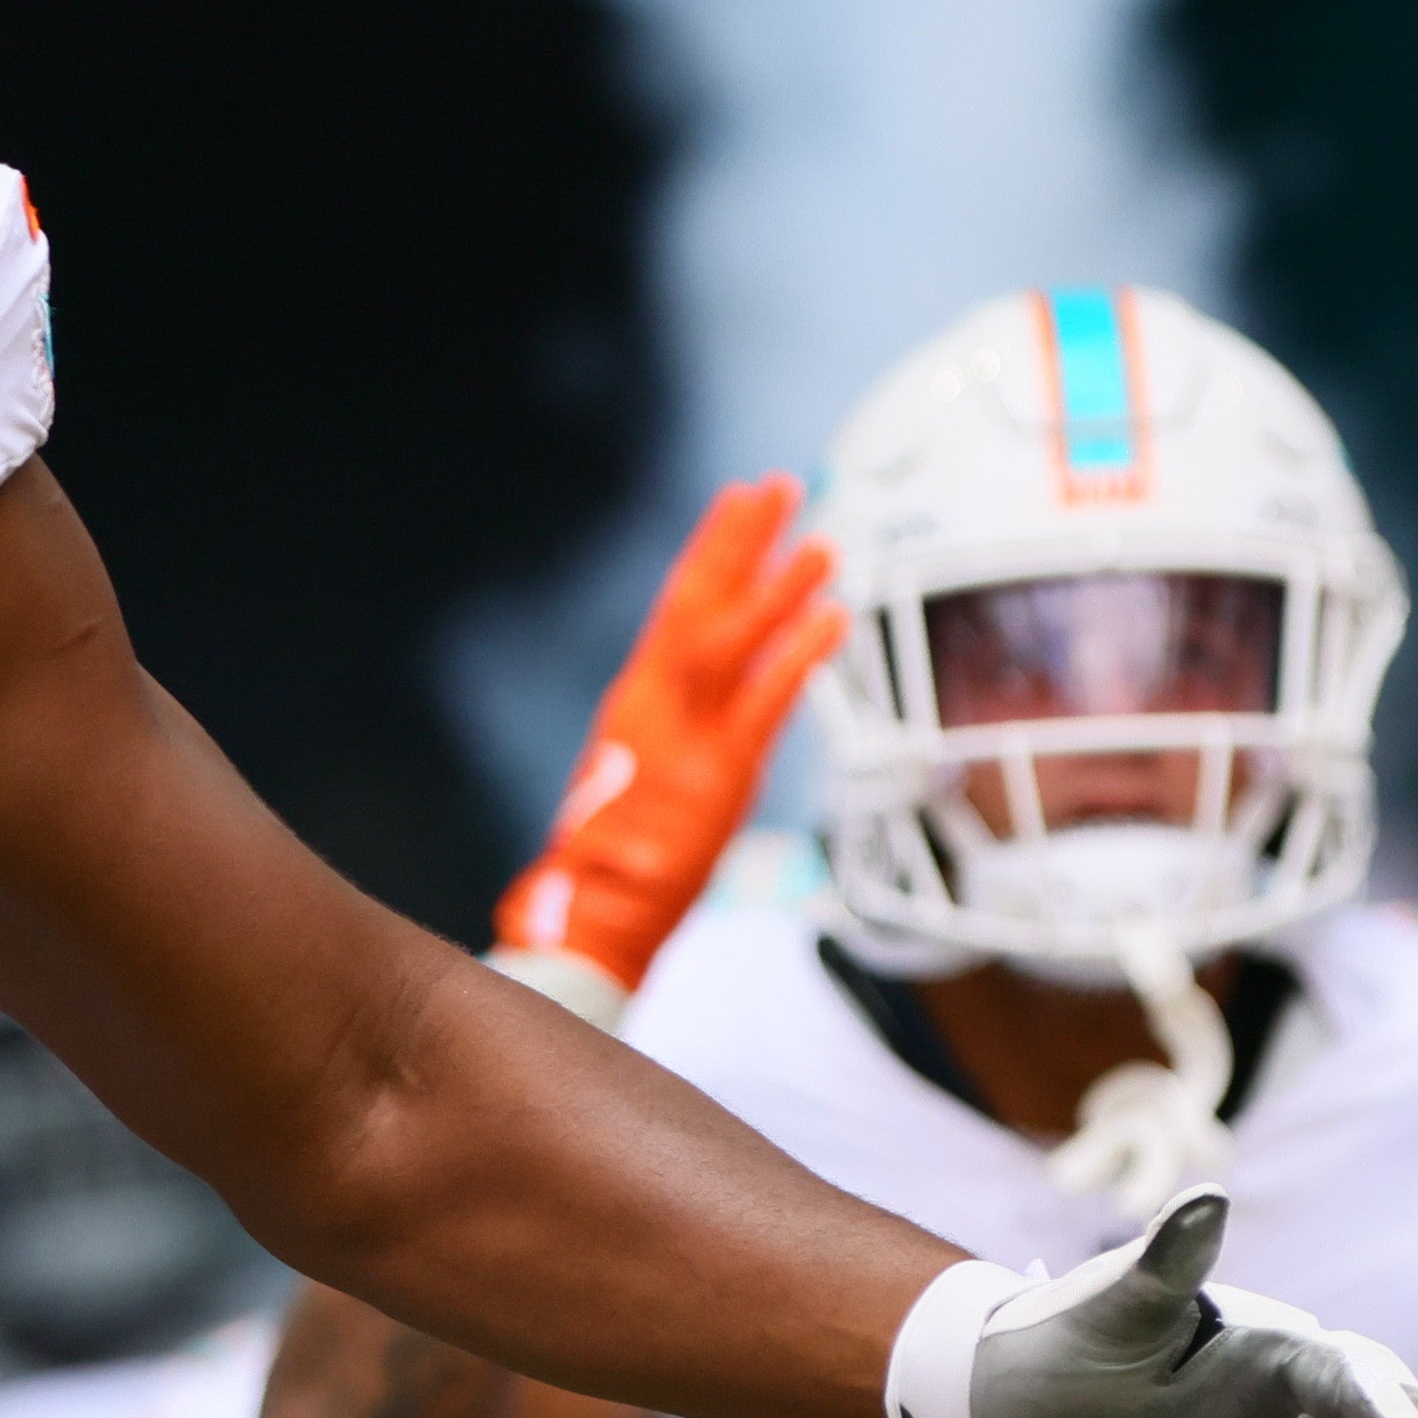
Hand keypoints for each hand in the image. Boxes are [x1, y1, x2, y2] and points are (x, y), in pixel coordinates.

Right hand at [492, 476, 837, 1023]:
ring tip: (822, 540)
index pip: (676, 613)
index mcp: (634, 709)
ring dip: (778, 588)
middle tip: (774, 487)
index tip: (738, 505)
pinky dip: (799, 658)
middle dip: (738, 544)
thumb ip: (654, 756)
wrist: (583, 931)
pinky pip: (766, 705)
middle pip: (699, 608)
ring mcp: (685, 742)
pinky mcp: (716, 781)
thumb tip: (677, 727)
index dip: (711, 554)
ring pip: (733, 645)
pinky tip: (834, 621)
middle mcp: (656, 712)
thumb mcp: (625, 799)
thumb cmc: (600, 878)